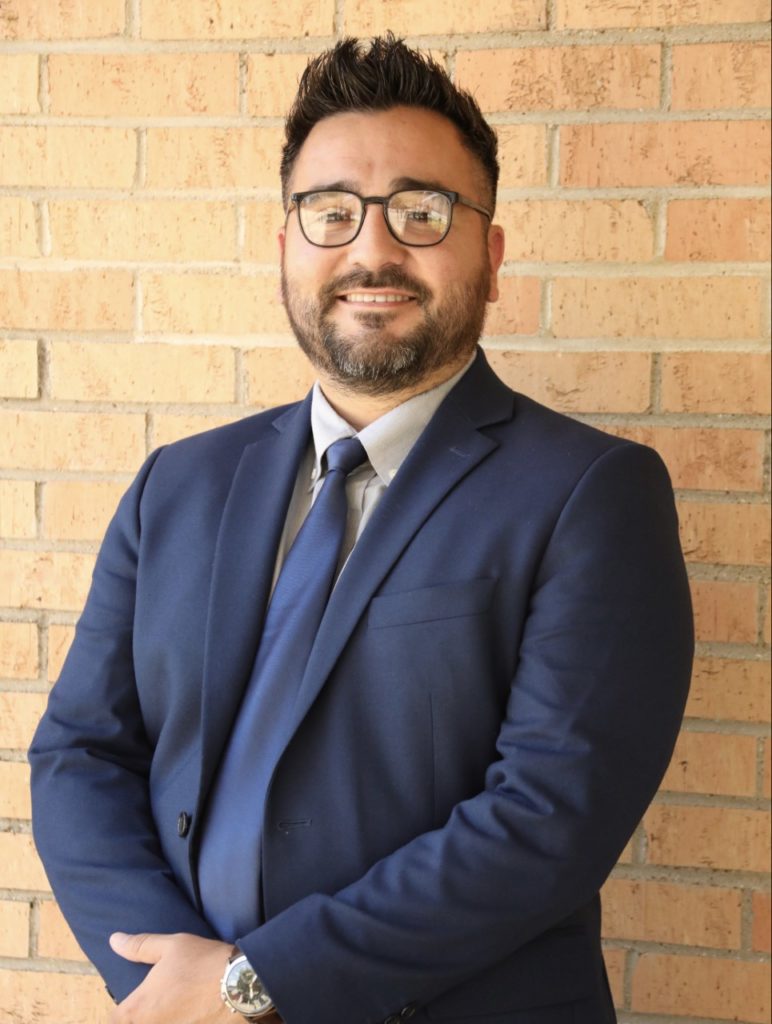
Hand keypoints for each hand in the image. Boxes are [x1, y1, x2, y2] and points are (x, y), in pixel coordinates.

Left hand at [108, 931, 235, 1023]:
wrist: (241, 985)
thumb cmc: (202, 963)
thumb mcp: (170, 946)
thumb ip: (139, 946)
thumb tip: (114, 940)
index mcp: (138, 1009)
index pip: (114, 1020)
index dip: (121, 1014)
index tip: (132, 1005)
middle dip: (143, 1019)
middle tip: (160, 1004)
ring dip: (164, 1020)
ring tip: (179, 1010)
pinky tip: (192, 1018)